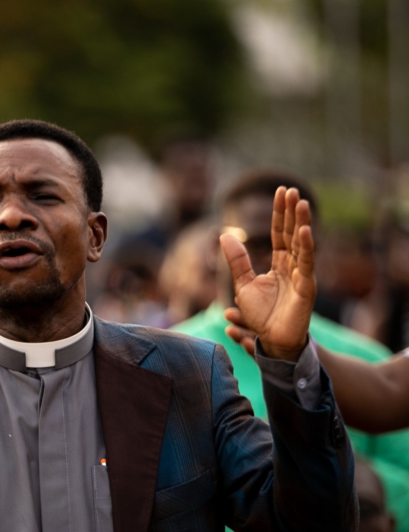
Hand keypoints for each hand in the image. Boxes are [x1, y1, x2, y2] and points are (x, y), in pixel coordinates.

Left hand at [220, 186, 314, 361]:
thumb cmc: (262, 316)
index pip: (279, 233)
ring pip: (301, 244)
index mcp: (279, 264)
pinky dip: (305, 247)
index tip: (280, 191)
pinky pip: (306, 263)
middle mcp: (292, 266)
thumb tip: (225, 235)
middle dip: (292, 212)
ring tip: (300, 202)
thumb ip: (237, 260)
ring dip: (301, 222)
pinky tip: (304, 230)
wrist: (271, 341)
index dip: (279, 214)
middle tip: (291, 190)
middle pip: (292, 233)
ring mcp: (301, 275)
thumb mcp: (243, 284)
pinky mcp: (306, 287)